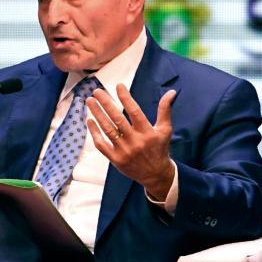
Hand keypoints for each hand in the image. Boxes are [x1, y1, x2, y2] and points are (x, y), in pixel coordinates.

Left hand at [87, 84, 176, 200]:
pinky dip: (94, 133)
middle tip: (97, 91)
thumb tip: (171, 92)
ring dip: (97, 114)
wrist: (155, 175)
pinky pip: (102, 144)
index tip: (118, 86)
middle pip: (117, 119)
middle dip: (106, 103)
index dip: (126, 98)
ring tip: (90, 101)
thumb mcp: (165, 129)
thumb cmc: (160, 148)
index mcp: (147, 132)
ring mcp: (124, 151)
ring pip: (107, 129)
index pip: (134, 111)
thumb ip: (165, 110)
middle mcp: (135, 141)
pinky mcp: (115, 159)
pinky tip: (90, 120)